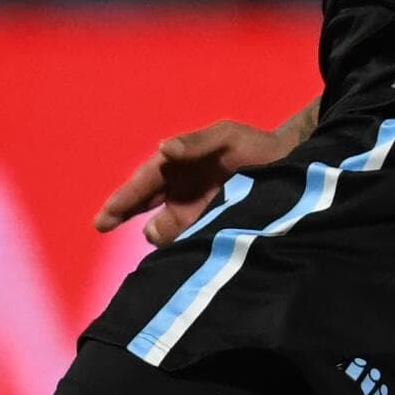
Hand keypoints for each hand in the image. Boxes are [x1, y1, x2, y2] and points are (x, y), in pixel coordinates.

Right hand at [91, 119, 298, 245]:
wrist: (291, 165)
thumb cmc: (255, 146)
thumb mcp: (225, 136)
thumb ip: (195, 143)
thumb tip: (162, 150)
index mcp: (177, 165)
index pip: (143, 183)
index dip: (122, 199)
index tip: (103, 217)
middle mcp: (179, 190)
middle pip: (144, 206)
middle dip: (123, 214)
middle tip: (103, 225)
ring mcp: (194, 211)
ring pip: (165, 228)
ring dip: (161, 234)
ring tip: (163, 243)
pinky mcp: (211, 227)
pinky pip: (188, 240)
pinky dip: (180, 247)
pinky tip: (178, 258)